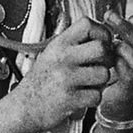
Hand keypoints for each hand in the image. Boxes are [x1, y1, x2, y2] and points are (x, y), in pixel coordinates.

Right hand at [8, 15, 116, 132]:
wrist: (24, 107)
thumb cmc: (43, 80)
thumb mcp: (52, 54)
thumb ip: (74, 44)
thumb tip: (105, 37)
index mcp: (59, 44)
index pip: (87, 24)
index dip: (102, 33)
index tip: (104, 43)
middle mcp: (62, 58)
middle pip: (101, 48)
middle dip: (108, 58)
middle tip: (102, 65)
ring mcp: (65, 78)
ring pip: (104, 74)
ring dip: (102, 82)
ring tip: (90, 84)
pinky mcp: (69, 98)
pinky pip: (97, 96)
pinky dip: (93, 99)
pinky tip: (83, 97)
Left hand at [95, 10, 132, 120]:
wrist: (117, 107)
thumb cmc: (120, 73)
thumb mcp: (129, 53)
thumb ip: (127, 37)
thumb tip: (112, 12)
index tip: (131, 17)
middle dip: (127, 28)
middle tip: (109, 17)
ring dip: (123, 47)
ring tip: (109, 42)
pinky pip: (128, 75)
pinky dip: (117, 62)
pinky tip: (107, 56)